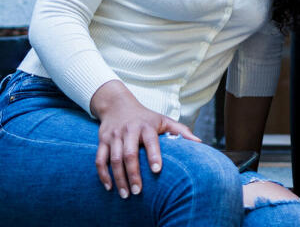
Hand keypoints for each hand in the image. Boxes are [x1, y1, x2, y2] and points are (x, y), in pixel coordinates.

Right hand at [90, 80, 200, 197]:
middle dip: (133, 174)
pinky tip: (109, 187)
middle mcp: (129, 130)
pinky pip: (99, 159)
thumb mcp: (163, 120)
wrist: (117, 104)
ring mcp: (114, 136)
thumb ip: (180, 130)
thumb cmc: (145, 117)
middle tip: (138, 191)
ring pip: (114, 159)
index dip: (154, 155)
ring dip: (119, 178)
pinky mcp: (103, 141)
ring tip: (126, 194)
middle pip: (129, 154)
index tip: (157, 170)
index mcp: (146, 126)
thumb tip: (199, 142)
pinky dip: (103, 174)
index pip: (150, 141)